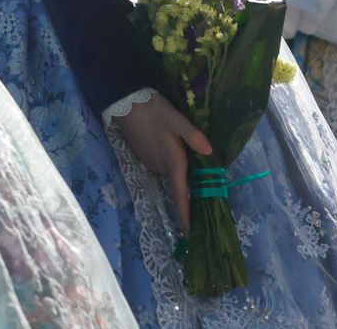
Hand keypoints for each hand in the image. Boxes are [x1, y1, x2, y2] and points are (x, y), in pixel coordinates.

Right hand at [116, 95, 212, 230]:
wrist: (126, 103)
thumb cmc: (154, 112)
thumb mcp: (176, 120)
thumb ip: (193, 136)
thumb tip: (210, 152)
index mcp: (173, 162)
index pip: (180, 196)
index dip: (185, 215)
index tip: (189, 233)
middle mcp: (162, 167)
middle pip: (178, 185)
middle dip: (188, 190)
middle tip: (202, 188)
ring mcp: (152, 162)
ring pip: (171, 173)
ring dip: (179, 172)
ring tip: (188, 162)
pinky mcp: (146, 156)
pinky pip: (163, 165)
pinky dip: (171, 163)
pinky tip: (173, 150)